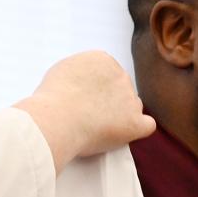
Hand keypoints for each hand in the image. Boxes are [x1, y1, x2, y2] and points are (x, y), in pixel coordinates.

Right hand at [12, 51, 156, 170]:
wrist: (56, 118)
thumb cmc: (51, 99)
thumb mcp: (61, 73)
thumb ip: (78, 75)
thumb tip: (82, 85)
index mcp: (102, 60)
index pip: (107, 76)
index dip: (96, 92)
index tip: (82, 103)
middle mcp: (120, 75)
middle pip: (121, 91)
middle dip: (109, 104)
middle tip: (89, 119)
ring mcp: (130, 98)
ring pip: (133, 108)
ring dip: (121, 117)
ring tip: (98, 130)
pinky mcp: (134, 122)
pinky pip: (147, 125)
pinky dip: (137, 131)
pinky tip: (123, 135)